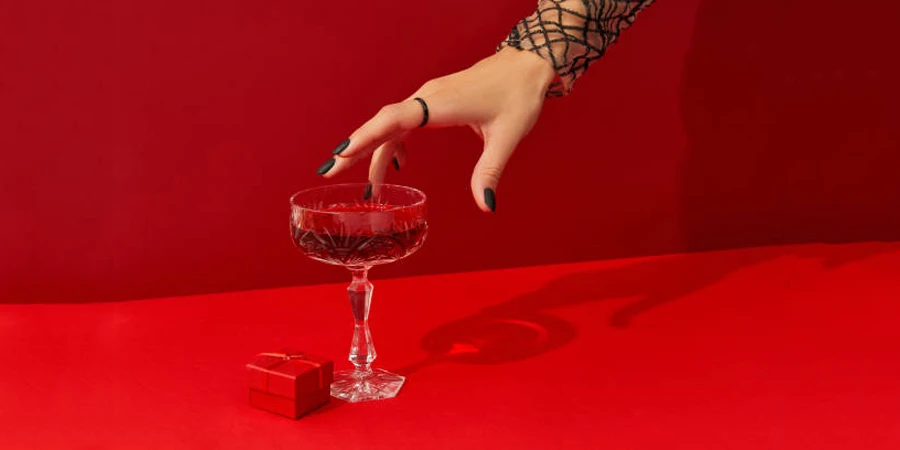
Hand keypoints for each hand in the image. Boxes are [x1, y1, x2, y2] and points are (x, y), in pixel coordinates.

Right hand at [317, 47, 555, 211]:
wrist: (528, 64)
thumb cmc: (518, 95)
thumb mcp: (508, 137)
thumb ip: (490, 172)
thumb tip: (485, 206)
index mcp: (440, 104)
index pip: (393, 121)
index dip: (366, 138)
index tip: (342, 154)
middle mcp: (428, 97)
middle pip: (382, 123)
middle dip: (356, 148)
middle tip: (329, 173)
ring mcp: (429, 97)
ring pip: (391, 124)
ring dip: (375, 150)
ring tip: (367, 185)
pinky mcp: (435, 100)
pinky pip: (404, 121)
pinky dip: (394, 141)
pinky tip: (398, 163)